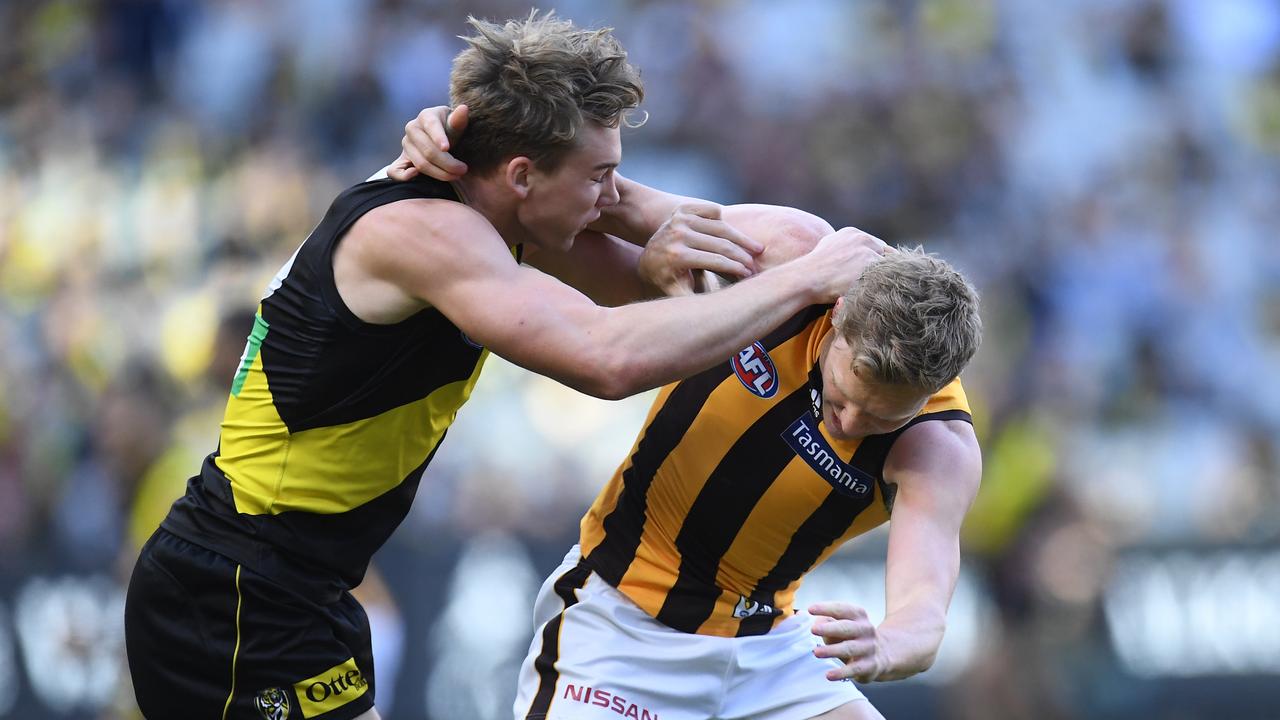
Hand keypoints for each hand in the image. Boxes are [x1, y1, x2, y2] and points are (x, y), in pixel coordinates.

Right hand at [388, 105, 469, 180]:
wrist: (442, 138)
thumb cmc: (451, 130)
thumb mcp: (456, 124)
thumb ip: (459, 121)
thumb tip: (463, 109)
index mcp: (426, 116)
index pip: (431, 126)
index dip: (439, 137)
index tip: (447, 148)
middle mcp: (412, 128)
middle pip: (428, 150)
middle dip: (447, 163)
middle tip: (463, 170)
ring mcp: (406, 144)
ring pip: (420, 163)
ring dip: (439, 173)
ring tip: (456, 175)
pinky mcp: (401, 159)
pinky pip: (395, 171)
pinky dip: (405, 176)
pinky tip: (418, 176)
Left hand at [637, 202, 762, 295]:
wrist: (648, 259)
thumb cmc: (669, 282)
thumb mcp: (678, 295)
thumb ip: (696, 303)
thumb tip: (720, 314)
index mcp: (677, 256)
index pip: (716, 260)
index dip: (737, 268)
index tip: (751, 275)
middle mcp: (677, 234)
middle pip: (721, 243)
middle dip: (743, 255)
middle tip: (757, 264)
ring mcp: (679, 219)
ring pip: (720, 225)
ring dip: (741, 237)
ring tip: (757, 248)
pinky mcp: (682, 209)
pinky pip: (712, 211)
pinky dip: (724, 220)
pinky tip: (732, 234)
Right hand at [801, 227, 889, 302]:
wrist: (806, 278)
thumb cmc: (812, 269)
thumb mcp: (827, 247)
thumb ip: (843, 247)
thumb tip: (849, 254)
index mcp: (852, 233)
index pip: (876, 246)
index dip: (875, 260)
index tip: (871, 273)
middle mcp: (862, 238)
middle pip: (885, 254)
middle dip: (880, 268)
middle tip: (874, 283)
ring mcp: (868, 250)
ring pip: (887, 266)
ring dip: (881, 277)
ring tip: (870, 289)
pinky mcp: (871, 263)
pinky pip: (885, 276)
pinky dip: (879, 285)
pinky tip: (869, 291)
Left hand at [809, 601, 889, 681]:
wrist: (884, 654)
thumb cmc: (853, 636)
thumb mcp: (843, 625)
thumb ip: (825, 621)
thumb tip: (804, 617)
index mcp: (858, 615)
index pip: (842, 609)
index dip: (826, 608)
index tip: (811, 609)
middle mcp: (865, 630)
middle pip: (846, 628)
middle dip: (829, 628)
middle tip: (813, 629)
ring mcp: (869, 648)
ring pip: (849, 649)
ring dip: (832, 650)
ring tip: (816, 652)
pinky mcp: (870, 666)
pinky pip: (855, 669)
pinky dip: (842, 672)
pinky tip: (829, 675)